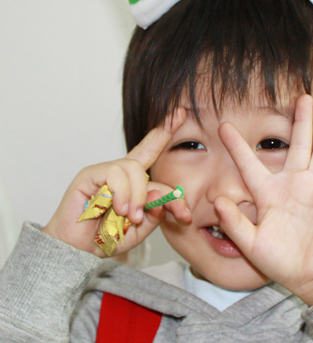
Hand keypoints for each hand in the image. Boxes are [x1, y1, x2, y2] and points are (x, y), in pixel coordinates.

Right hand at [42, 108, 189, 257]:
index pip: (154, 154)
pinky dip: (121, 193)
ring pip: (134, 169)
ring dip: (138, 195)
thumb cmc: (107, 237)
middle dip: (165, 130)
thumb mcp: (141, 227)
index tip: (181, 113)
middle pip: (147, 147)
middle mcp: (121, 172)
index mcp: (135, 182)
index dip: (165, 134)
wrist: (77, 252)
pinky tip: (118, 209)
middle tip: (180, 114)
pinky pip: (115, 174)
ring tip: (132, 216)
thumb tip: (163, 194)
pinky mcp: (90, 174)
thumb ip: (155, 212)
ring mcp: (105, 171)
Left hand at [215, 95, 312, 305]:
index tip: (223, 125)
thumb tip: (217, 201)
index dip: (237, 145)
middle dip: (299, 120)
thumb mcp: (251, 244)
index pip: (249, 163)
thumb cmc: (279, 262)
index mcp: (269, 192)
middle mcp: (293, 183)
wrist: (310, 277)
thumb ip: (234, 223)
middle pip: (296, 144)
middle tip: (300, 97)